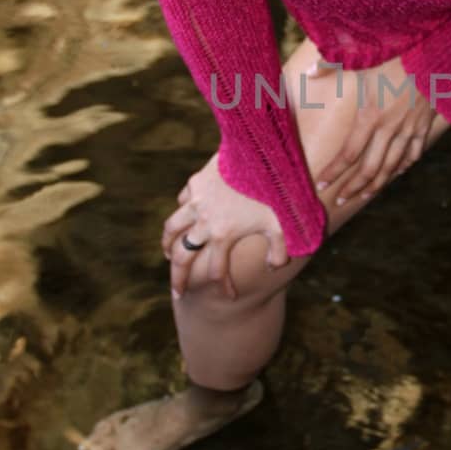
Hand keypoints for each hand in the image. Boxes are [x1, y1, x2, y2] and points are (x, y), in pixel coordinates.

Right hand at [161, 151, 287, 299]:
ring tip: (169, 257)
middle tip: (177, 294)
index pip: (217, 272)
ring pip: (172, 229)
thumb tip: (275, 267)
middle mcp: (204, 222)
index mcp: (224, 235)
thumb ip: (279, 249)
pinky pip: (182, 203)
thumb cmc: (275, 190)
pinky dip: (181, 214)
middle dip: (179, 279)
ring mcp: (196, 202)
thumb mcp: (282, 223)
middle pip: (183, 258)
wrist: (260, 153)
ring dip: (169, 246)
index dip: (224, 287)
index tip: (230, 297)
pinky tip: (184, 220)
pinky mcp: (195, 183)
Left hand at [311, 54, 439, 202]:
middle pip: (370, 168)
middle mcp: (390, 128)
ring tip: (364, 195)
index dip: (334, 172)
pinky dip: (404, 165)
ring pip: (392, 166)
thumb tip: (308, 71)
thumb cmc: (394, 53)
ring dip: (377, 183)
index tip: (321, 185)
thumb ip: (331, 65)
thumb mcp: (361, 58)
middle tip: (340, 200)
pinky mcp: (424, 124)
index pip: (349, 154)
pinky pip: (414, 152)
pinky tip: (396, 171)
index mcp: (370, 115)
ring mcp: (409, 128)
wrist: (433, 52)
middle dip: (353, 188)